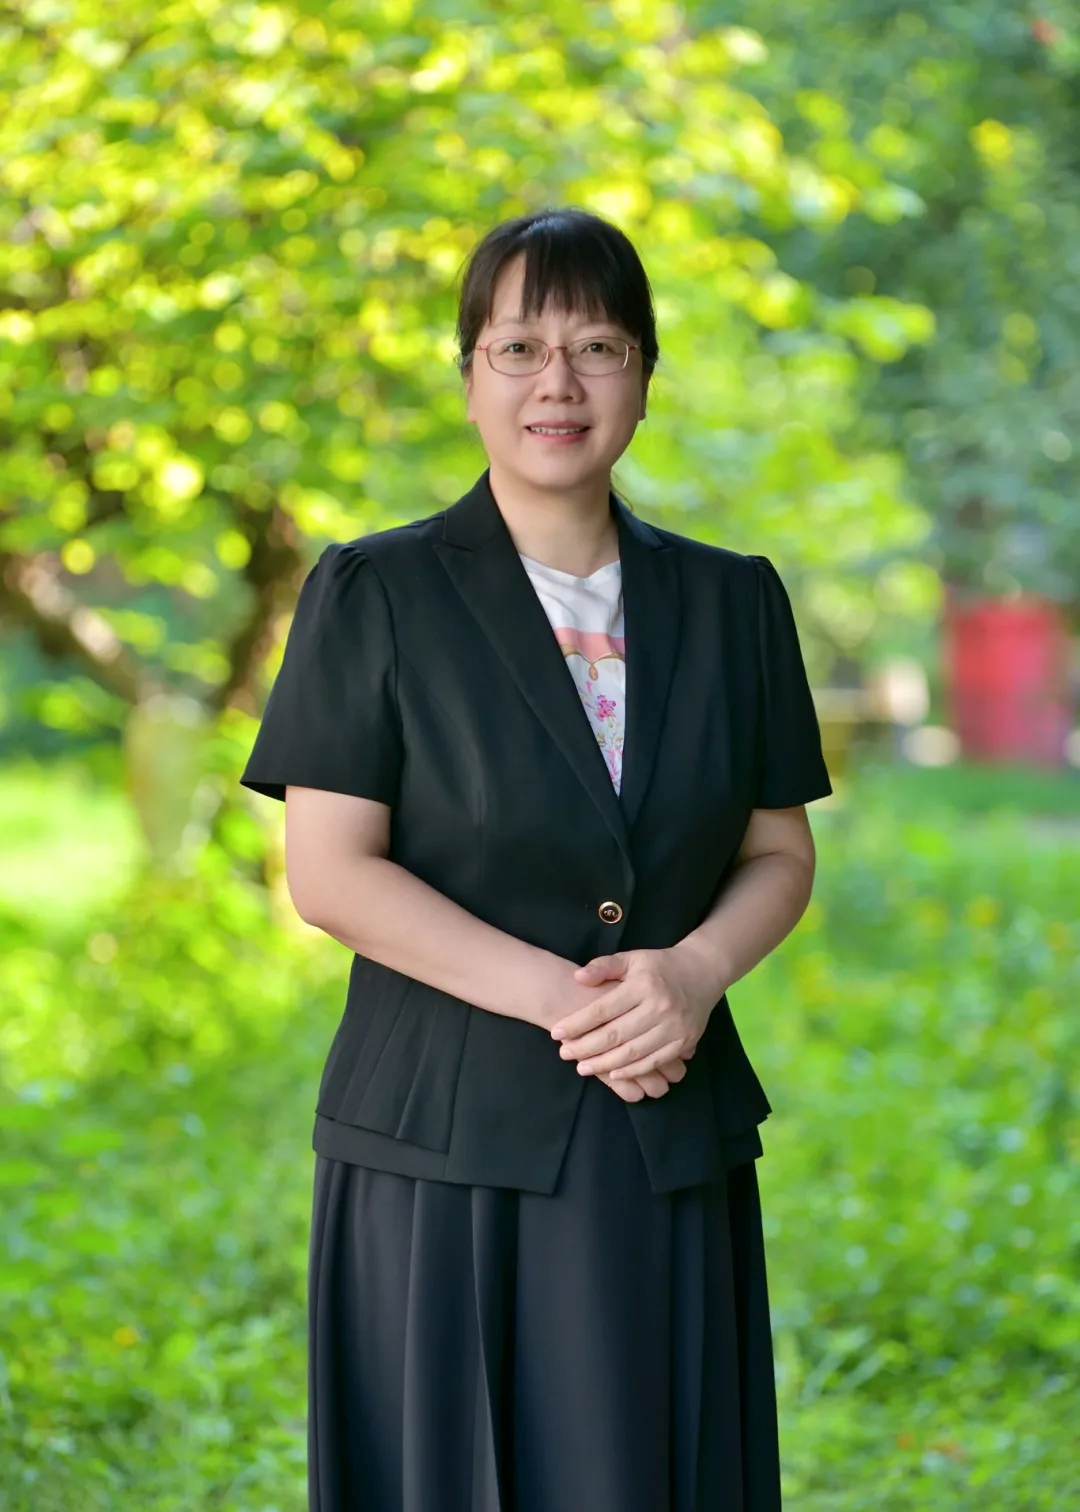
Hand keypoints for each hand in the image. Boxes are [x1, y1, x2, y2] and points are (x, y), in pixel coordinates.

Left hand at [568, 955, 686, 1099]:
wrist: (703, 972)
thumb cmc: (660, 966)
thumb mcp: (632, 958)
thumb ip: (604, 966)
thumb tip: (577, 977)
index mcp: (643, 984)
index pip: (603, 1009)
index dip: (577, 1023)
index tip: (556, 1032)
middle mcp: (660, 1007)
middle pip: (615, 1034)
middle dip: (586, 1047)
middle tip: (564, 1054)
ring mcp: (674, 1027)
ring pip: (633, 1053)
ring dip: (605, 1064)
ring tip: (582, 1067)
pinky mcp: (684, 1041)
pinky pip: (654, 1062)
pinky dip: (632, 1071)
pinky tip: (613, 1074)